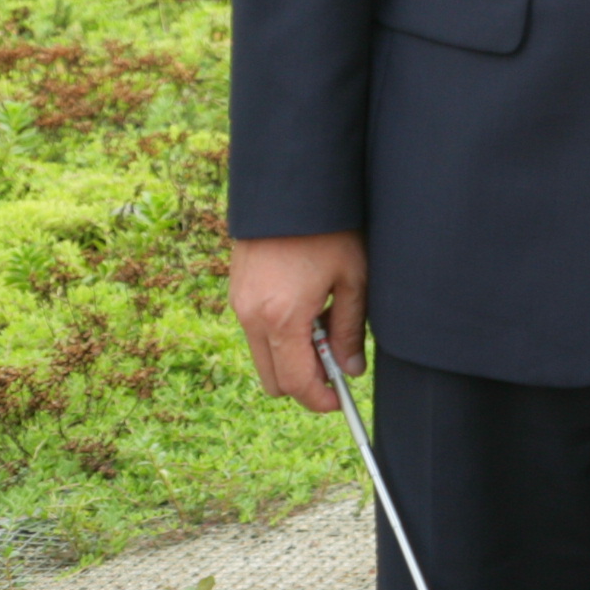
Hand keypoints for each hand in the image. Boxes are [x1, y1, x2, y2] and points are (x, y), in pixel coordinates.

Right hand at [228, 231, 367, 412]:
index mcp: (281, 319)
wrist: (290, 188)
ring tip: (326, 318)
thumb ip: (351, 329)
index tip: (339, 400)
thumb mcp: (353, 279)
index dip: (318, 399)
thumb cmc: (329, 229)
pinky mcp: (236, 293)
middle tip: (338, 359)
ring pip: (263, 356)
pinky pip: (256, 332)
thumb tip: (351, 370)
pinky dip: (280, 334)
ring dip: (293, 354)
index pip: (295, 383)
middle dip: (305, 380)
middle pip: (273, 379)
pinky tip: (307, 303)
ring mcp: (238, 305)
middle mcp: (251, 318)